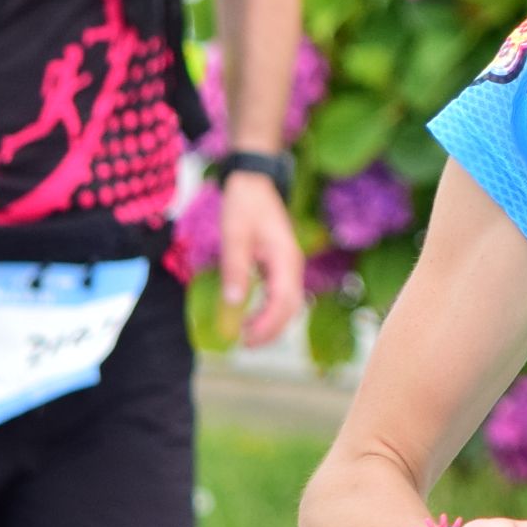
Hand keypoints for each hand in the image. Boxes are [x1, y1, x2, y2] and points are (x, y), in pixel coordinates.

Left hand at [217, 170, 305, 345]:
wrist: (255, 181)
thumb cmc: (244, 205)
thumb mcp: (235, 236)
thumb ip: (235, 269)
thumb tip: (234, 303)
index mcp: (285, 259)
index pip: (283, 301)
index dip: (267, 324)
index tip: (246, 338)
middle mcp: (293, 265)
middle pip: (291, 307)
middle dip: (271, 329)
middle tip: (244, 344)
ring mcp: (290, 265)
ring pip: (288, 303)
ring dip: (271, 322)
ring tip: (247, 335)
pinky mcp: (282, 264)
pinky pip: (282, 294)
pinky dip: (270, 310)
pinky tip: (253, 315)